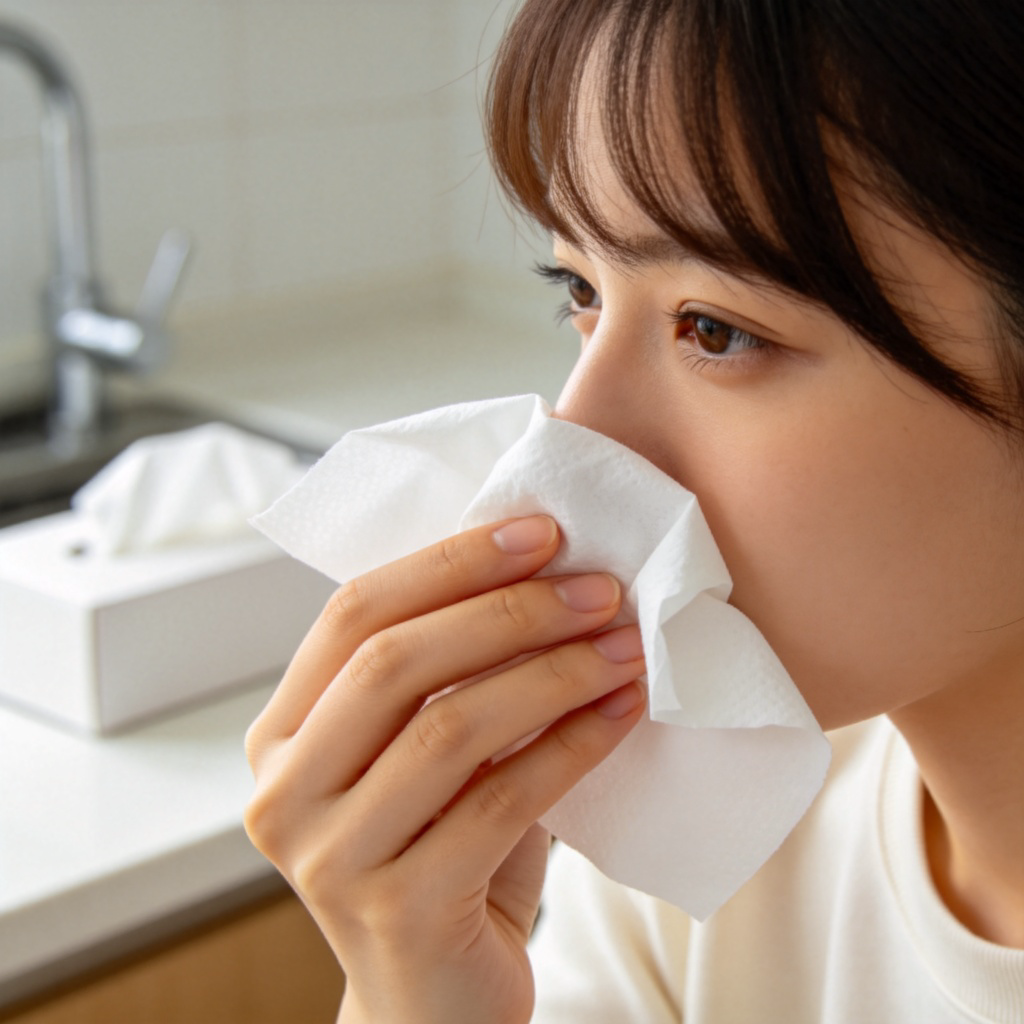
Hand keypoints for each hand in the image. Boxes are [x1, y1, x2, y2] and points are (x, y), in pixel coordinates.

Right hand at [244, 515, 645, 1023]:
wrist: (438, 998)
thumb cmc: (443, 852)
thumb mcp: (427, 753)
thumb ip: (448, 673)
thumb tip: (543, 566)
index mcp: (281, 735)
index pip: (352, 616)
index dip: (448, 563)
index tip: (541, 532)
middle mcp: (283, 793)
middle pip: (393, 663)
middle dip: (508, 611)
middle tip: (598, 590)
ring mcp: (331, 857)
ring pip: (449, 727)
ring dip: (552, 673)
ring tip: (624, 645)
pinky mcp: (399, 911)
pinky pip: (501, 801)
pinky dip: (571, 745)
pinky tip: (621, 712)